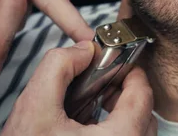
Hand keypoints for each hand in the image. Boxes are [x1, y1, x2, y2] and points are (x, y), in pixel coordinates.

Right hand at [1, 41, 156, 135]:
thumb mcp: (33, 108)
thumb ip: (58, 68)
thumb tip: (84, 50)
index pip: (143, 94)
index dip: (130, 72)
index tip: (116, 62)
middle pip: (144, 113)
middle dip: (125, 92)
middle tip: (104, 81)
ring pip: (137, 131)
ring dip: (120, 113)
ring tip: (94, 102)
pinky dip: (113, 130)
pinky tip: (86, 126)